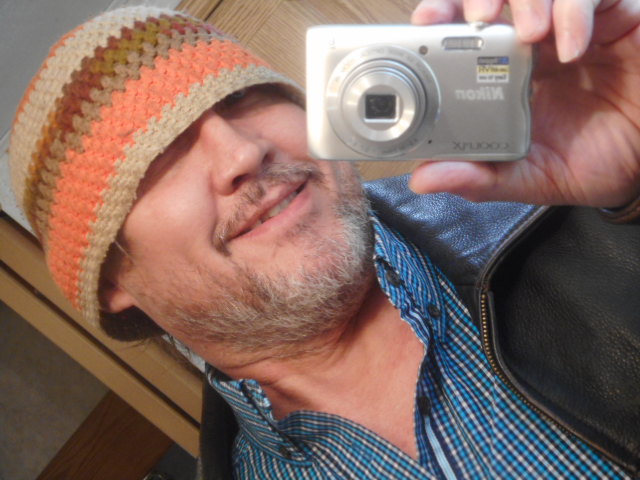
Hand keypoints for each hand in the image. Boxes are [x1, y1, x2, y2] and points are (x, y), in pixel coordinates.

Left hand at [409, 0, 639, 207]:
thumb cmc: (595, 161)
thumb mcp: (531, 176)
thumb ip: (481, 177)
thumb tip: (423, 179)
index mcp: (505, 72)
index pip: (465, 29)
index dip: (443, 16)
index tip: (424, 25)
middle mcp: (535, 41)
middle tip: (473, 19)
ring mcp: (573, 24)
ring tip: (526, 33)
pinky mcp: (617, 15)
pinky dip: (577, 11)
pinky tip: (572, 47)